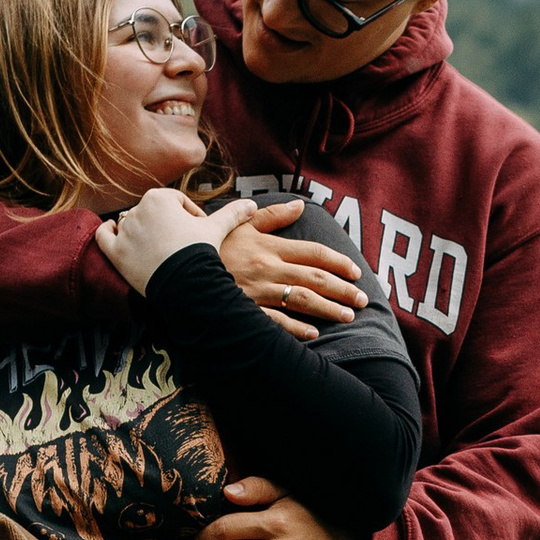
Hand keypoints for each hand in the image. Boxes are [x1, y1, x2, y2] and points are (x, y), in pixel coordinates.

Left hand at [95, 188, 222, 292]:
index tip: (198, 232)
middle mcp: (138, 210)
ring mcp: (124, 232)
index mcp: (160, 198)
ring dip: (140, 230)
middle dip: (166, 224)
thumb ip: (233, 213)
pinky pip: (103, 236)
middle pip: (154, 212)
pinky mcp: (114, 252)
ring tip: (157, 247)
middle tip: (181, 244)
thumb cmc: (200, 252)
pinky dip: (108, 233)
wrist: (186, 284)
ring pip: (131, 223)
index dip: (189, 215)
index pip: (175, 201)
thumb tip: (253, 205)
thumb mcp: (217, 229)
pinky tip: (114, 231)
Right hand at [217, 201, 367, 337]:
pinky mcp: (244, 310)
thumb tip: (299, 206)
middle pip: (314, 279)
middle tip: (363, 299)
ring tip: (348, 316)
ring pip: (301, 301)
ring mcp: (257, 292)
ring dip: (328, 309)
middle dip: (343, 289)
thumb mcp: (240, 223)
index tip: (356, 272)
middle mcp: (268, 269)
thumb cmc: (210, 244)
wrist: (177, 267)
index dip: (338, 262)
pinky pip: (275, 322)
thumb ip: (271, 215)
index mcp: (269, 247)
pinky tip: (314, 334)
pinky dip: (296, 329)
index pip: (313, 253)